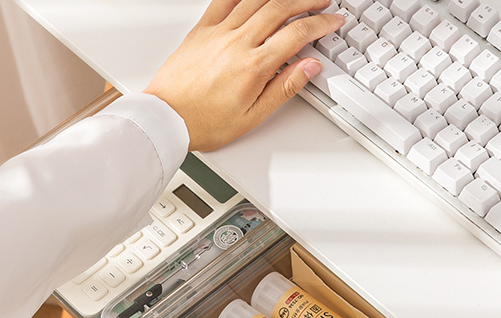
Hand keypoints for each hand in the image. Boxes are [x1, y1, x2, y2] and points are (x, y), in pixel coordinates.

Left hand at [145, 0, 343, 150]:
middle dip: (306, 2)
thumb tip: (309, 68)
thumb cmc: (205, 122)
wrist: (167, 118)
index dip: (320, 24)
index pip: (297, 35)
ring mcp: (219, 32)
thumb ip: (284, 88)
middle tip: (323, 2)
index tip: (333, 21)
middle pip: (280, 9)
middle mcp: (237, 43)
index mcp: (254, 67)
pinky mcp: (202, 29)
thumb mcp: (253, 116)